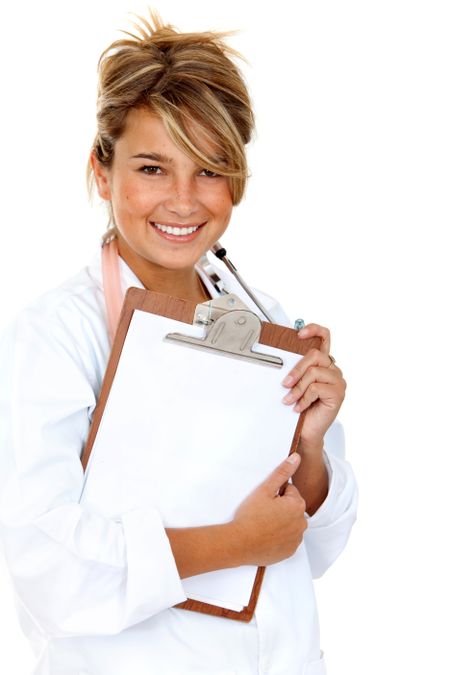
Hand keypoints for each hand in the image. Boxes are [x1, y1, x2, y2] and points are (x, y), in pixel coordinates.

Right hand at [231, 453, 306, 565]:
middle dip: (280, 507)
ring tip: (263, 524)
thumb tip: (296, 458)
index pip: (290, 491)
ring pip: (290, 523)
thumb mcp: (265, 489)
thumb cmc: (250, 516)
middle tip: (262, 512)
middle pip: (291, 507)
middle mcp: (301, 523)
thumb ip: (282, 472)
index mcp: (297, 505)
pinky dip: (279, 537)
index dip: (275, 494)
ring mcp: (296, 539)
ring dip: (281, 522)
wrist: (239, 544)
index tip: (264, 501)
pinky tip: (266, 536)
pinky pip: (287, 539)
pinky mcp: (289, 552)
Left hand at [282, 323, 345, 448]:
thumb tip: (281, 359)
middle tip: (285, 383)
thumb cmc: (301, 407)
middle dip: (296, 369)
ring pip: (314, 372)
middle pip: (315, 355)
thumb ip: (296, 370)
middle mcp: (333, 369)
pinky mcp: (338, 394)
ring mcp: (338, 381)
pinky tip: (299, 406)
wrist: (306, 430)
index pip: (325, 337)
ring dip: (297, 387)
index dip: (314, 330)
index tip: (299, 334)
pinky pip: (316, 388)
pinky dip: (303, 398)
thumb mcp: (296, 384)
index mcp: (323, 363)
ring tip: (289, 399)